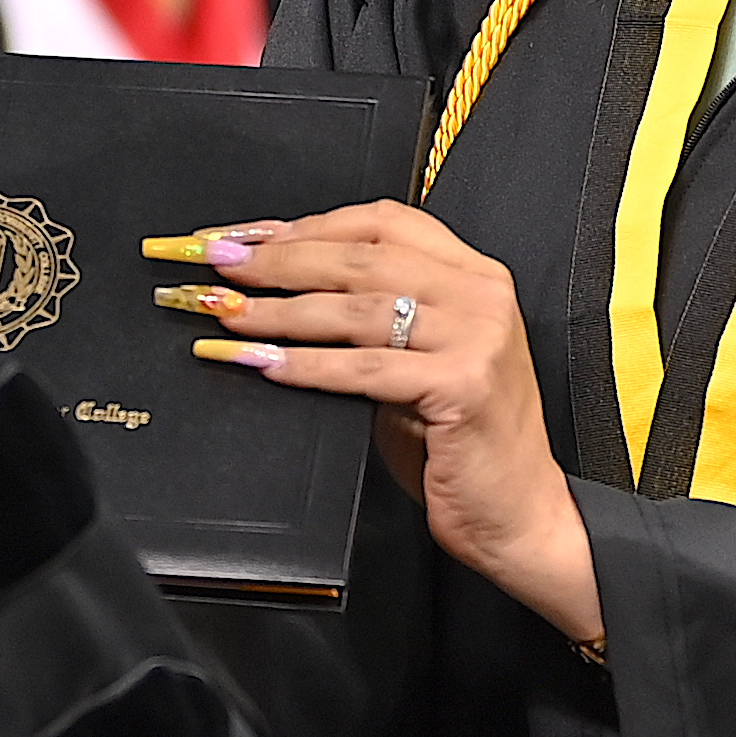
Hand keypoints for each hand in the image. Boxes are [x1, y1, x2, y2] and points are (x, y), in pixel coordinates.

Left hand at [148, 205, 602, 641]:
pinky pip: (364, 369)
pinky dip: (306, 365)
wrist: (519, 514)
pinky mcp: (462, 386)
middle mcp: (481, 296)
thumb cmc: (460, 441)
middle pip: (359, 257)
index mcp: (474, 275)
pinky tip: (262, 364)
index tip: (244, 236)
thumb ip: (372, 316)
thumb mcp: (418, 359)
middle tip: (216, 265)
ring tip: (225, 315)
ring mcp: (477, 338)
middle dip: (277, 259)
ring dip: (278, 311)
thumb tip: (277, 285)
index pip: (381, 222)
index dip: (305, 225)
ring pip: (355, 308)